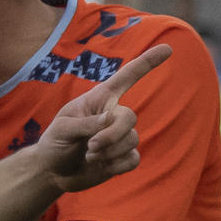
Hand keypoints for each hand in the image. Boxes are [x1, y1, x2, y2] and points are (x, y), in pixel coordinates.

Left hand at [37, 46, 171, 191]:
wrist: (53, 172)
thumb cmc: (55, 143)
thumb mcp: (62, 129)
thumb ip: (86, 123)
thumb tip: (110, 119)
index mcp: (100, 99)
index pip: (127, 77)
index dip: (147, 62)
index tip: (168, 48)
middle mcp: (113, 115)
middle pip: (130, 118)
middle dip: (112, 134)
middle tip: (90, 146)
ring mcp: (120, 136)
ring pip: (132, 140)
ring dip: (108, 151)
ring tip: (88, 155)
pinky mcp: (123, 157)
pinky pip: (134, 159)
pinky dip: (117, 165)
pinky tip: (101, 166)